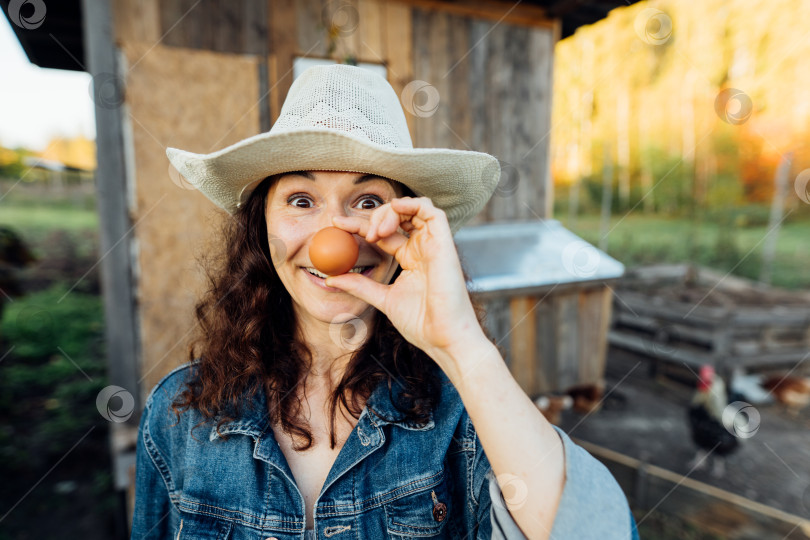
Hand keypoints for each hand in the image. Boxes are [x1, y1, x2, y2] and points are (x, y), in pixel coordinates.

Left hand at [325, 197, 482, 363]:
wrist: (443, 338)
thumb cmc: (421, 323)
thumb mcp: (382, 299)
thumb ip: (359, 285)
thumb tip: (329, 279)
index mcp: (410, 259)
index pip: (383, 234)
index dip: (359, 226)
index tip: (336, 223)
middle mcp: (422, 248)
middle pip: (397, 217)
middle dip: (373, 217)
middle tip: (356, 231)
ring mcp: (434, 244)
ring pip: (414, 208)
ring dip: (390, 211)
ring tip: (376, 232)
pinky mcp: (444, 243)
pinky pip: (431, 211)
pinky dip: (411, 204)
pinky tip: (393, 214)